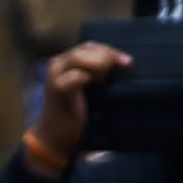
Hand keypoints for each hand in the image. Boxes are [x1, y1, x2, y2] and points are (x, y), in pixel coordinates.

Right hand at [26, 39, 129, 173]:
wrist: (56, 136)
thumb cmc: (75, 113)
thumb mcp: (89, 89)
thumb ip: (98, 74)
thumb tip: (124, 64)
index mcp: (65, 61)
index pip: (90, 46)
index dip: (110, 50)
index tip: (127, 61)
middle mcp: (58, 64)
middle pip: (86, 48)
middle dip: (108, 55)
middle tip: (124, 66)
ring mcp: (55, 75)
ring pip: (79, 57)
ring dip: (99, 64)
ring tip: (105, 80)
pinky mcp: (58, 89)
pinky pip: (76, 76)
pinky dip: (89, 78)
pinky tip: (98, 86)